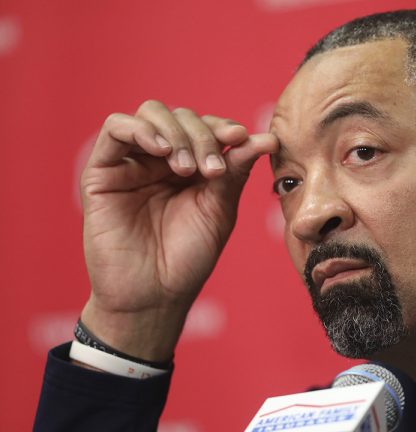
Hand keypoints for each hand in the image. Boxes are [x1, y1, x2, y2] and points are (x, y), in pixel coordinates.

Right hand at [78, 100, 277, 361]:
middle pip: (181, 117)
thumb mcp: (219, 209)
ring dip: (176, 132)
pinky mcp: (102, 172)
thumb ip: (235, 171)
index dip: (224, 127)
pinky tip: (162, 151)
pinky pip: (114, 129)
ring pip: (150, 114)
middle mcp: (160, 160)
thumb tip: (267, 138)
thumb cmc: (188, 258)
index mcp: (190, 166)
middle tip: (212, 170)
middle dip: (203, 136)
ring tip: (187, 168)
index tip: (242, 137)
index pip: (206, 127)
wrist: (154, 296)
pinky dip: (141, 130)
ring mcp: (131, 163)